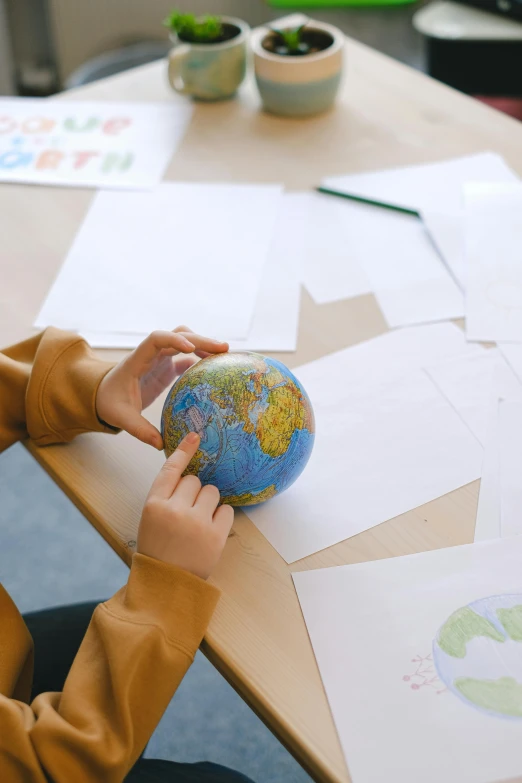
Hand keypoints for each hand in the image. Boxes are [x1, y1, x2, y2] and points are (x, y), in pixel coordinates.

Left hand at [96, 327, 227, 448]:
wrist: (104, 395)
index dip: (174, 340)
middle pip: (178, 335)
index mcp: (138, 360)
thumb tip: (161, 445)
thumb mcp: (121, 417)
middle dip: (200, 339)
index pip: (156, 339)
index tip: (190, 349)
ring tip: (224, 354)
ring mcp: (160, 358)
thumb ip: (140, 430)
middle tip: (223, 349)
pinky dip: (201, 358)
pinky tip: (216, 367)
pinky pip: (187, 357)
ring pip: (185, 341)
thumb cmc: (109, 403)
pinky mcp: (166, 367)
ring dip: (204, 344)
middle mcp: (151, 354)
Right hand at [137, 432, 233, 579]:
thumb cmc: (159, 550)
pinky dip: (221, 518)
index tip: (195, 436)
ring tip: (197, 524)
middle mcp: (174, 510)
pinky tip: (210, 532)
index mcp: (153, 505)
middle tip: (186, 515)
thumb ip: (166, 496)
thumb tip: (190, 474)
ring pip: (212, 492)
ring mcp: (196, 522)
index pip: (170, 470)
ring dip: (208, 503)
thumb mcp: (151, 519)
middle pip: (194, 481)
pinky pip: (226, 510)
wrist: (166, 586)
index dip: (183, 452)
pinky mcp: (215, 535)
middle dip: (194, 493)